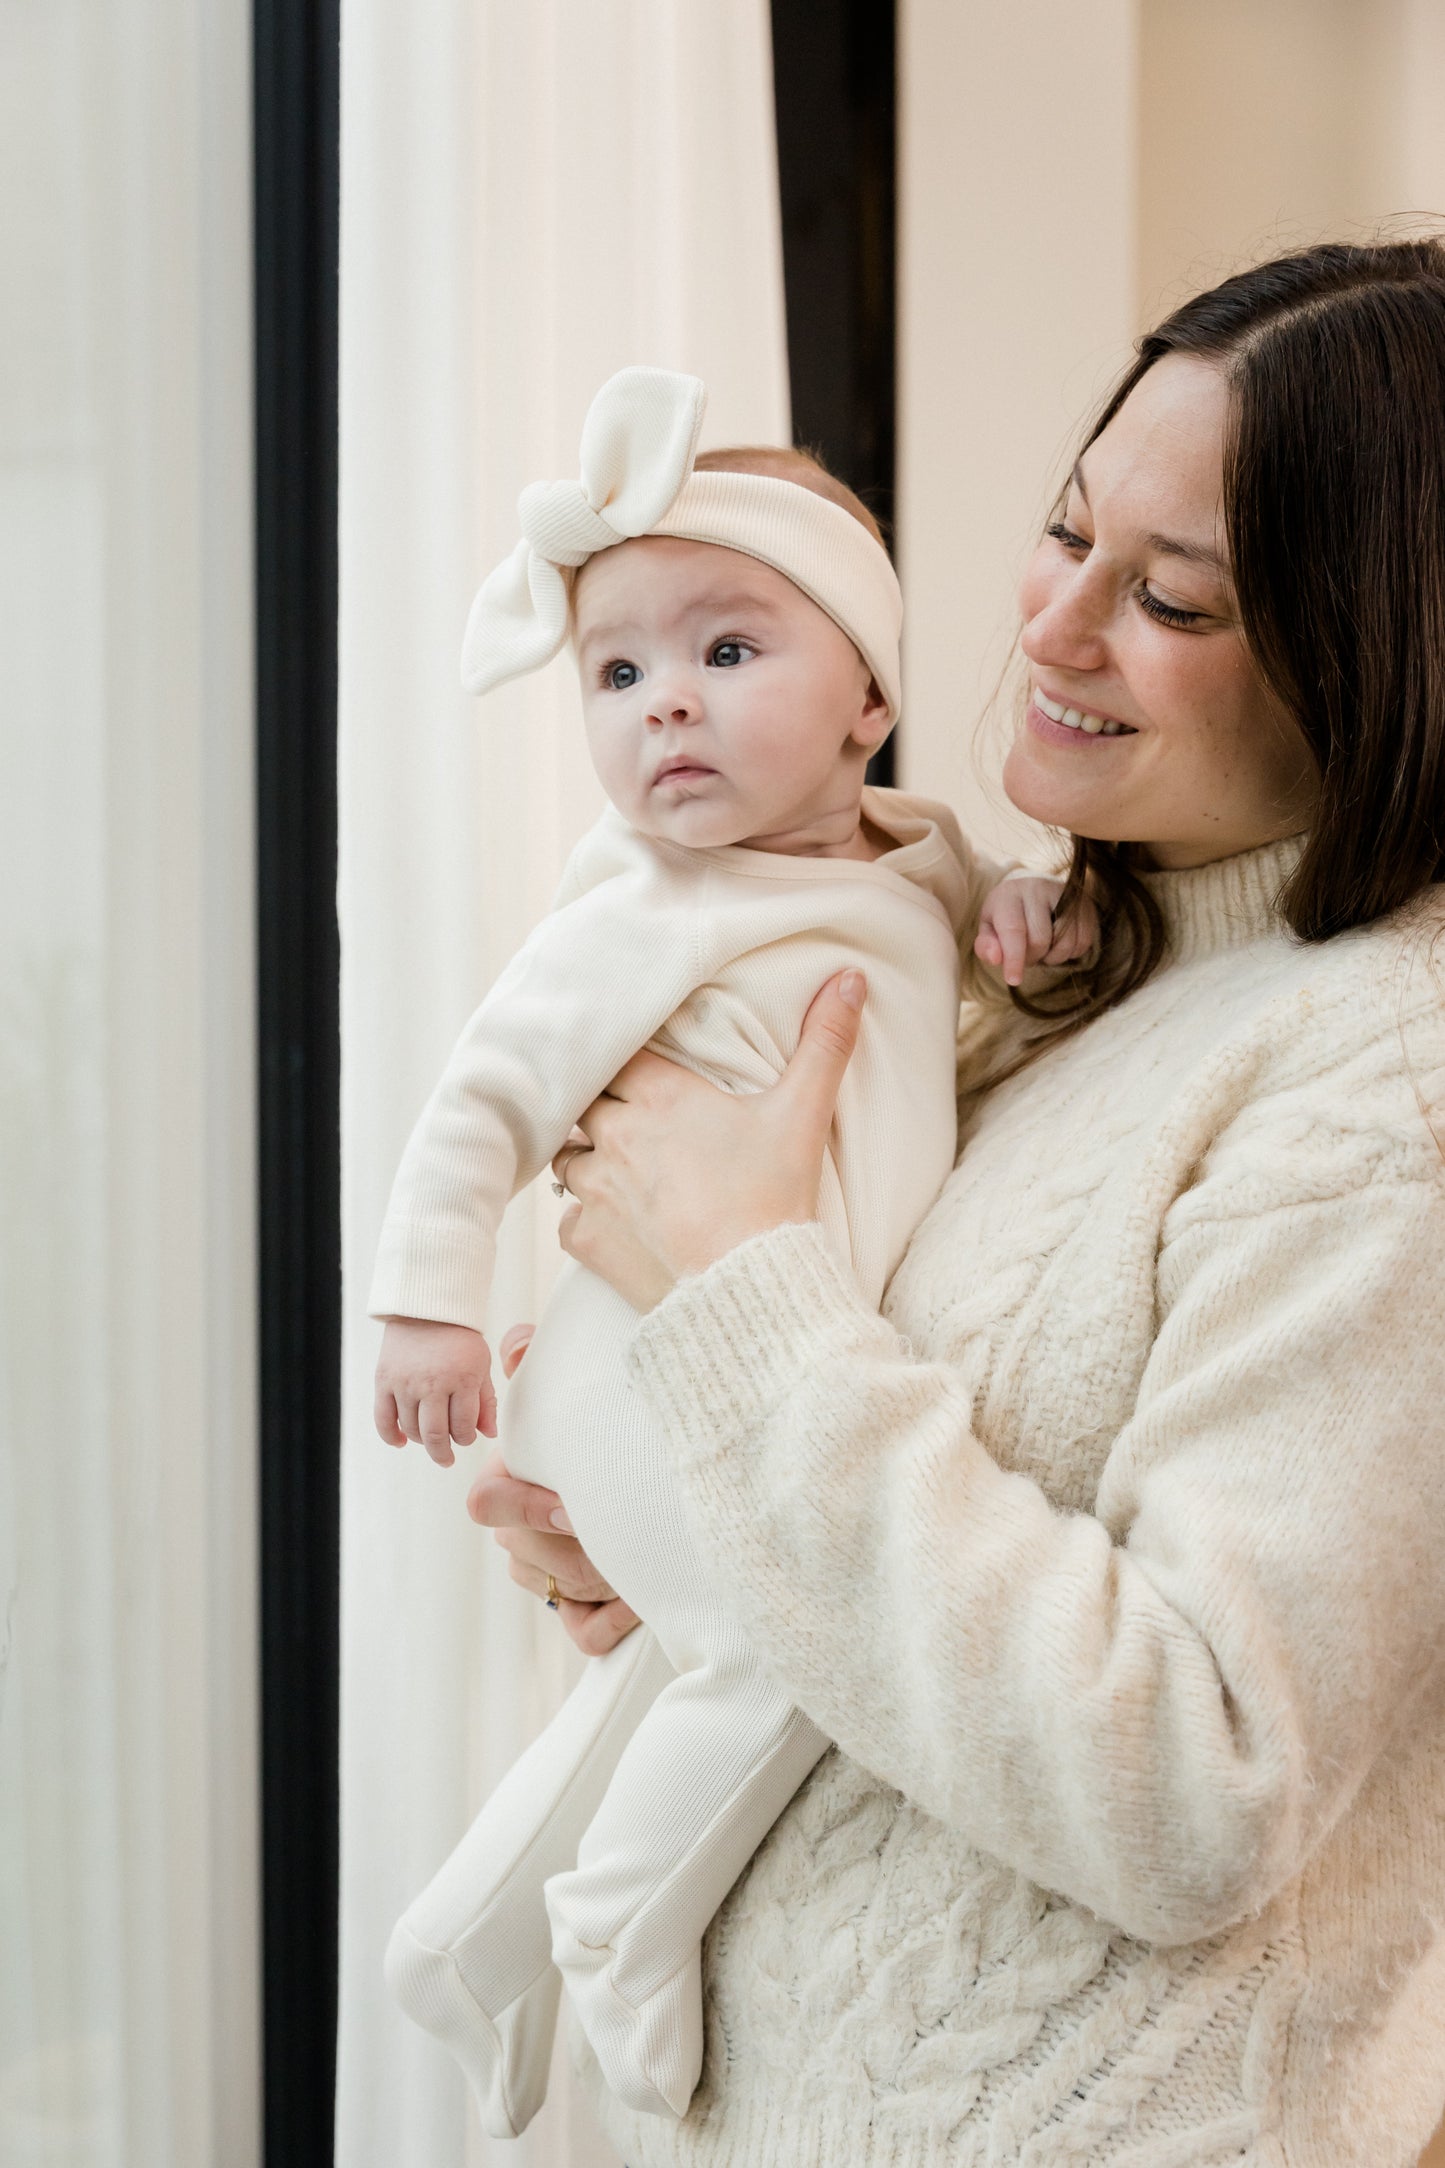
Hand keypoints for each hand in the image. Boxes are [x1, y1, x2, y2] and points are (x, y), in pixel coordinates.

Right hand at [374, 1316, 496, 1466]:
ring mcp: (405, 1383)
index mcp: (462, 1379)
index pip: (463, 1427)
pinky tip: (401, 1441)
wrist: (426, 1310)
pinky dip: (391, 1436)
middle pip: (435, 1435)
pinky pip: (383, 1419)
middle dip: (443, 1453)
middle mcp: (432, 1384)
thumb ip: (486, 1401)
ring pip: (411, 1430)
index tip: (465, 1437)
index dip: (465, 1438)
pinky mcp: (384, 1380)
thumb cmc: (459, 1339)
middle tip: (447, 1458)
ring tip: (429, 1439)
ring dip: (422, 1441)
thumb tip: (488, 1434)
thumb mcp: (481, 1365)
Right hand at [466, 1325, 639, 1655]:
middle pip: (534, 1553)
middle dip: (588, 1541)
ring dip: (614, 1569)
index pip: (486, 1502)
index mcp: (512, 1481)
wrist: (657, 1486)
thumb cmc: (606, 1432)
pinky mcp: (577, 1613)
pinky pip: (587, 1632)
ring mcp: (545, 1576)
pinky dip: (617, 1617)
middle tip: (630, 1520)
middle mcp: (520, 1532)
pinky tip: (641, 1595)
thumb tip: (516, 1345)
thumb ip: (534, 1357)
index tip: (570, 1506)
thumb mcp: (574, 1390)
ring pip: (569, 1587)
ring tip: (647, 1540)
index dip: (526, 1508)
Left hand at [553, 968, 865, 1312]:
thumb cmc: (773, 1197)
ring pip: (566, 1156)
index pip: (619, 1055)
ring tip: (618, 1167)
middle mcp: (615, 1133)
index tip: (640, 1069)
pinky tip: (614, 1222)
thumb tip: (850, 978)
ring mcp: (594, 1188)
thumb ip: (824, 1044)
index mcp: (660, 1095)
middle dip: (601, 1105)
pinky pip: (567, 1219)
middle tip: (630, 1118)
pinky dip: (585, 1219)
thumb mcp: (802, 1114)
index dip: (628, 1061)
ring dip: (586, 1157)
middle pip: (585, 1101)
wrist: (749, 1287)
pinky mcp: (586, 1238)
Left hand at [973, 875, 1098, 987]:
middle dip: (1032, 957)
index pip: (1013, 929)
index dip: (1014, 958)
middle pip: (1040, 939)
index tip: (1013, 979)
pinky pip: (1083, 941)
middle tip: (1027, 955)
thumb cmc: (1008, 915)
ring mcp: (1065, 895)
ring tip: (1043, 949)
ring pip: (1065, 942)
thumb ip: (986, 945)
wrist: (1033, 890)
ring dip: (1053, 957)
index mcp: (1009, 894)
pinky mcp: (1085, 905)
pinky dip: (1071, 953)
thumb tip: (995, 958)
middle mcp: (1038, 889)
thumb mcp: (990, 928)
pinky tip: (1059, 945)